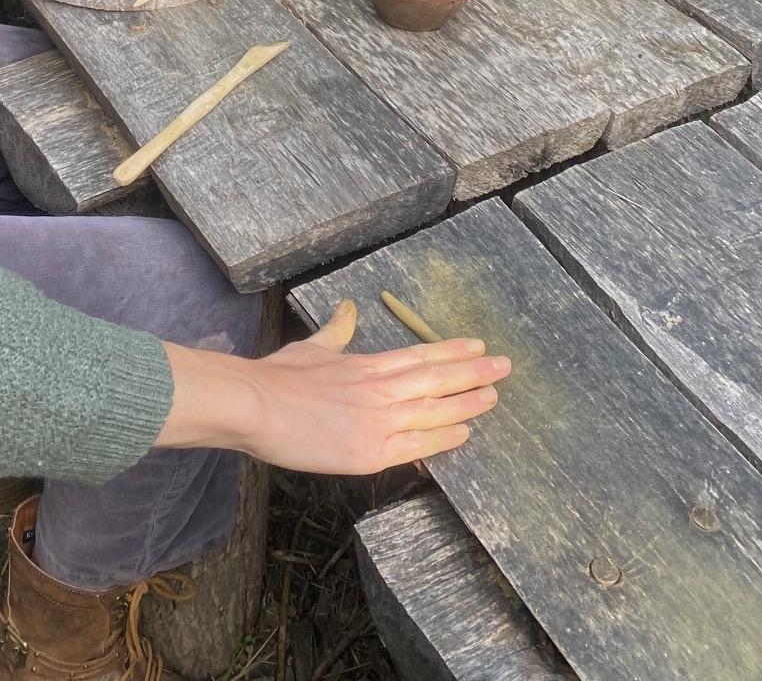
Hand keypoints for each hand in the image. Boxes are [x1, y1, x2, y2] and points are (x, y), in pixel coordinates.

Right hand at [159, 299, 507, 472]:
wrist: (256, 405)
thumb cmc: (278, 376)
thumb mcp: (312, 347)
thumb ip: (337, 332)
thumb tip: (347, 308)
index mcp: (367, 364)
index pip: (420, 355)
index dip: (452, 350)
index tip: (478, 345)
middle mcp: (381, 389)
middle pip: (437, 378)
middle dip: (474, 372)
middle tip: (506, 366)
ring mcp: (379, 421)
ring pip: (434, 410)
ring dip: (468, 403)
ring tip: (494, 396)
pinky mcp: (370, 453)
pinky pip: (417, 447)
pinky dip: (443, 439)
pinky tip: (464, 434)